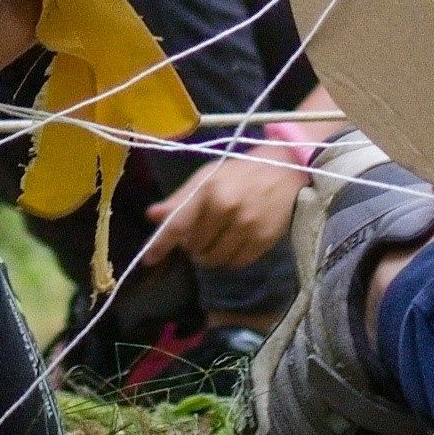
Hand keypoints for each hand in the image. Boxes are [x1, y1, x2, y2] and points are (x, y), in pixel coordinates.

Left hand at [132, 152, 301, 277]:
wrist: (285, 170)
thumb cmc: (240, 173)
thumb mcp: (207, 177)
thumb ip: (180, 199)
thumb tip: (153, 215)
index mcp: (209, 190)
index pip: (178, 224)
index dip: (160, 244)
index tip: (148, 259)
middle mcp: (226, 209)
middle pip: (195, 247)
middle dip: (192, 245)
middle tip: (200, 233)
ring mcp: (247, 226)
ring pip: (215, 259)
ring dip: (210, 255)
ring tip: (216, 240)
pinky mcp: (263, 240)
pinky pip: (236, 263)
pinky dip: (230, 258)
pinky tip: (233, 243)